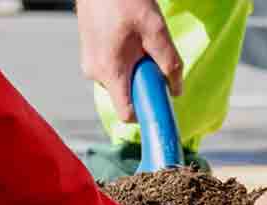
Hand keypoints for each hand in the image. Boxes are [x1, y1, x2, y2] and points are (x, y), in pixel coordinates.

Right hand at [76, 0, 182, 122]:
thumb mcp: (155, 29)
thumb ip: (169, 62)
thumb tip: (177, 89)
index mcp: (110, 71)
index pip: (127, 113)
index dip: (146, 111)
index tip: (161, 101)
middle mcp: (95, 73)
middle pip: (127, 95)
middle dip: (144, 82)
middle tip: (151, 55)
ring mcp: (90, 64)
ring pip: (120, 80)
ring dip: (134, 68)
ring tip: (138, 40)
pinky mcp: (90, 55)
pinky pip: (112, 68)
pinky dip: (125, 60)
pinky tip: (128, 37)